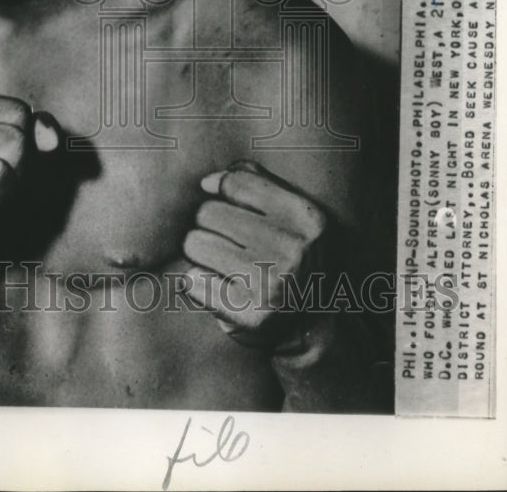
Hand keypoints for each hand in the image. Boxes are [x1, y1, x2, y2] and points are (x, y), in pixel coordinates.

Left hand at [182, 159, 325, 347]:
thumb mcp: (295, 217)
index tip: (221, 200)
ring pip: (195, 244)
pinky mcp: (247, 314)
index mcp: (306, 218)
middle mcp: (292, 249)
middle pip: (209, 212)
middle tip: (227, 241)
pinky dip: (199, 282)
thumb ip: (259, 185)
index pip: (238, 183)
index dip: (222, 189)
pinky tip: (220, 287)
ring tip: (221, 262)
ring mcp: (270, 283)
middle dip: (209, 224)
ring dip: (200, 252)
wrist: (314, 325)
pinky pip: (192, 280)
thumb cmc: (294, 259)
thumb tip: (209, 181)